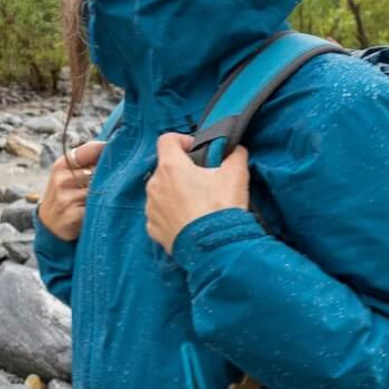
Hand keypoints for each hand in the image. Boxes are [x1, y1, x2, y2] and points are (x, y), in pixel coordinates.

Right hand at [37, 140, 106, 241]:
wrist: (50, 225)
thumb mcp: (68, 173)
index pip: (90, 150)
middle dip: (108, 176)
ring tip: (104, 197)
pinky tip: (97, 210)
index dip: (106, 152)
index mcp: (61, 165)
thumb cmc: (65, 194)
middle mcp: (61, 179)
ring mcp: (66, 198)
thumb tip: (111, 148)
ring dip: (105, 194)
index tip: (119, 154)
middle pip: (98, 171)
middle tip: (115, 181)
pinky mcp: (73, 215)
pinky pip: (96, 207)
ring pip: (99, 190)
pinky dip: (100, 209)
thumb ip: (86, 160)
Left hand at [145, 133, 249, 253]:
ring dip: (176, 192)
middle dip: (183, 170)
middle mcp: (155, 185)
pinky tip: (190, 220)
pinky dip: (172, 213)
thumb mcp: (236, 175)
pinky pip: (160, 213)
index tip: (196, 151)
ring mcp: (151, 208)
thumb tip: (236, 150)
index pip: (167, 139)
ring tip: (198, 203)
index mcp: (171, 167)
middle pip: (165, 167)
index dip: (183, 141)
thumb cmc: (221, 210)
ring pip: (161, 191)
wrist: (215, 249)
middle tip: (204, 181)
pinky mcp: (153, 228)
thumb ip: (235, 155)